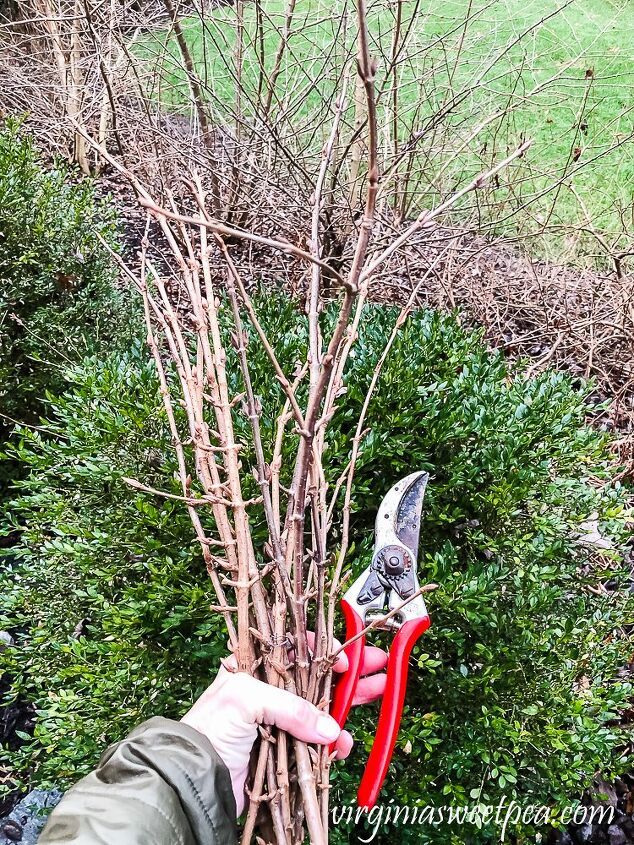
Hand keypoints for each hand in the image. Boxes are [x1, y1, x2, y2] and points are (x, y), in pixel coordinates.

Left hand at [181, 637, 386, 814]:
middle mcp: (268, 691)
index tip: (344, 656)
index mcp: (254, 668)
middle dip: (349, 672)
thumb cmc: (209, 729)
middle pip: (316, 676)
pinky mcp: (283, 750)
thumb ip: (292, 707)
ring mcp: (277, 722)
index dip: (322, 649)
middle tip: (377, 667)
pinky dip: (333, 743)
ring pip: (322, 709)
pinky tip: (343, 745)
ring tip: (375, 697)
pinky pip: (317, 743)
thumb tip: (328, 726)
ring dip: (349, 704)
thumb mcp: (247, 700)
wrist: (197, 780)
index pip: (295, 649)